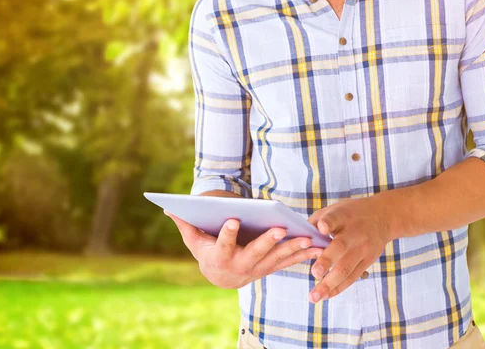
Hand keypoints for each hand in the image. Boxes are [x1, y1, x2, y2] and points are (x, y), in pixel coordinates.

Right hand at [165, 211, 323, 288]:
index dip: (228, 233)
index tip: (233, 219)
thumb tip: (167, 207)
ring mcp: (258, 268)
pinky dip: (303, 255)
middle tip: (280, 228)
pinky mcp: (271, 267)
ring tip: (306, 238)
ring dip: (292, 249)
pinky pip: (288, 262)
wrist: (221, 277)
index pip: (223, 245)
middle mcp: (240, 265)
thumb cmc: (207, 251)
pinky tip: (317, 247)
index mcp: (220, 257)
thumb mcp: (194, 239)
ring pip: (276, 259)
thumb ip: (185, 224)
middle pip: (255, 253)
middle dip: (268, 241)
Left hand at [306, 195, 396, 302]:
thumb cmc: (351, 213)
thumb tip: (297, 237)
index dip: (328, 222)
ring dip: (329, 284)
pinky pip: (352, 277)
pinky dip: (338, 288)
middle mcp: (354, 233)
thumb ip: (316, 221)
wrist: (383, 217)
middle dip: (327, 261)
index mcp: (344, 216)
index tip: (322, 228)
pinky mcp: (367, 261)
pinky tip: (325, 296)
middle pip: (340, 247)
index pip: (335, 218)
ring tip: (314, 297)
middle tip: (314, 273)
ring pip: (346, 268)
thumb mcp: (336, 209)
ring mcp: (362, 249)